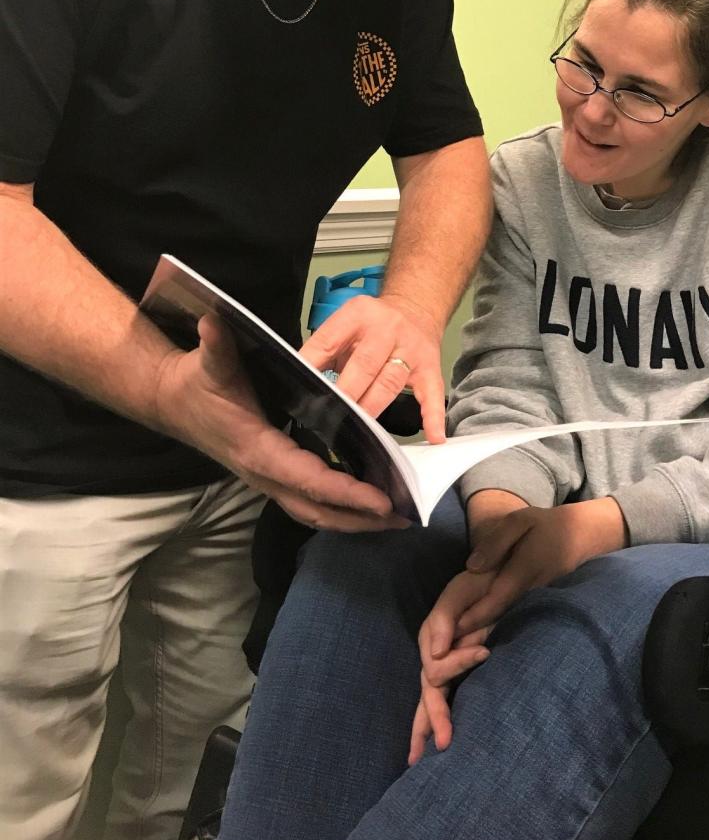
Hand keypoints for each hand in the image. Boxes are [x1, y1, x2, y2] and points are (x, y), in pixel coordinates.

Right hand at [156, 314, 407, 530]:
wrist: (172, 403)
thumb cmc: (195, 383)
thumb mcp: (208, 361)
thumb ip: (217, 344)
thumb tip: (214, 320)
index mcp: (257, 450)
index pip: (308, 479)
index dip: (346, 492)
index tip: (382, 499)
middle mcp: (264, 475)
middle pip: (318, 510)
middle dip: (361, 518)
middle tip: (405, 515)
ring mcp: (267, 480)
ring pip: (314, 512)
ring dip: (354, 519)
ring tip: (396, 517)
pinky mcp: (272, 476)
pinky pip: (309, 501)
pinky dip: (340, 507)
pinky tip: (368, 502)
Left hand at [300, 292, 445, 441]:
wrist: (416, 308)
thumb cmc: (373, 324)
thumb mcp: (345, 324)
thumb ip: (324, 349)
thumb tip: (300, 381)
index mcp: (358, 315)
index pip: (329, 341)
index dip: (313, 365)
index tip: (302, 389)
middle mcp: (387, 329)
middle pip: (364, 364)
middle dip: (346, 393)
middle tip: (330, 416)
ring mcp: (411, 349)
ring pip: (390, 382)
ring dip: (372, 407)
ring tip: (358, 429)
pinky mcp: (430, 368)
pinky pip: (432, 393)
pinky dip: (432, 416)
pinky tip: (433, 436)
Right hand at [409, 570, 494, 764]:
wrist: (495, 580)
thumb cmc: (477, 585)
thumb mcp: (458, 594)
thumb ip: (443, 620)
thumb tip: (436, 653)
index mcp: (431, 640)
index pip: (438, 667)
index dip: (459, 663)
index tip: (484, 651)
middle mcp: (434, 657)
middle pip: (429, 693)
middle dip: (433, 719)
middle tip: (444, 744)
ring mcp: (447, 666)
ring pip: (431, 702)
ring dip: (428, 727)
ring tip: (420, 759)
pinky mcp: (463, 670)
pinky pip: (448, 698)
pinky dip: (439, 720)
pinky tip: (437, 740)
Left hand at [454, 500, 627, 637]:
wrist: (579, 537)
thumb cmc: (544, 526)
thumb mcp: (519, 521)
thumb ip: (496, 542)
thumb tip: (472, 567)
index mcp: (521, 573)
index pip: (493, 601)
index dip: (471, 618)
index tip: (450, 630)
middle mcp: (526, 594)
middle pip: (495, 619)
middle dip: (470, 636)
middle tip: (443, 650)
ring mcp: (531, 602)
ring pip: (501, 623)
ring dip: (477, 636)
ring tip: (451, 651)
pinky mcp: (532, 605)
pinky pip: (508, 619)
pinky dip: (489, 628)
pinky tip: (471, 639)